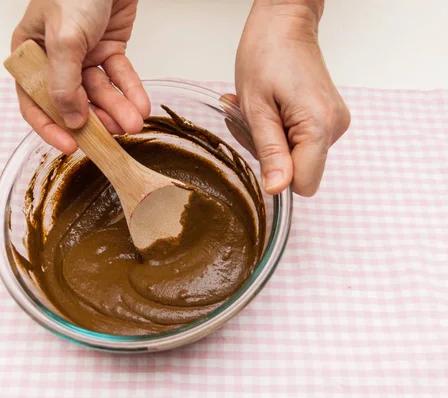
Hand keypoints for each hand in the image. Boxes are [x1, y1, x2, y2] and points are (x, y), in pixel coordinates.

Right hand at [11, 0, 149, 153]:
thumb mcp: (64, 39)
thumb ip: (63, 83)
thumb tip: (70, 119)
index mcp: (31, 54)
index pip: (34, 100)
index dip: (50, 127)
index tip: (70, 147)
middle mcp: (55, 58)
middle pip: (72, 101)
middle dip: (94, 120)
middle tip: (111, 137)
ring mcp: (83, 55)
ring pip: (99, 92)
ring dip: (117, 109)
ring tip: (133, 123)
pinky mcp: (108, 49)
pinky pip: (119, 76)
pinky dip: (131, 91)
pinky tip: (140, 107)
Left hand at [233, 1, 349, 195]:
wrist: (284, 21)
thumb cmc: (267, 53)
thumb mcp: (256, 107)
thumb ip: (269, 151)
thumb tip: (277, 189)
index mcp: (319, 126)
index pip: (303, 184)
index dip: (275, 173)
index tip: (258, 145)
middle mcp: (335, 128)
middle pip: (297, 170)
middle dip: (268, 152)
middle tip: (250, 120)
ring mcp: (334, 123)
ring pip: (296, 156)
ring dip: (270, 139)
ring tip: (258, 108)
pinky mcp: (328, 118)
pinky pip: (300, 141)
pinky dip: (279, 130)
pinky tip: (269, 109)